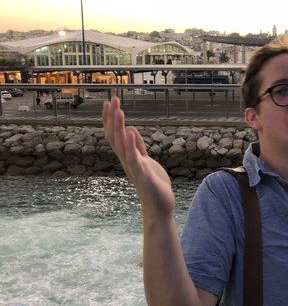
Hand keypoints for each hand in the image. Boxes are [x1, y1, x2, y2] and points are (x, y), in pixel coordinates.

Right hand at [102, 97, 175, 216]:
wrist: (159, 206)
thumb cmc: (153, 184)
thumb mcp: (146, 160)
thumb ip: (138, 146)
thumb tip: (130, 129)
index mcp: (128, 156)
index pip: (116, 135)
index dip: (111, 119)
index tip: (109, 103)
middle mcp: (127, 161)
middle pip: (115, 136)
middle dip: (113, 118)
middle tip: (112, 99)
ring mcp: (133, 167)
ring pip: (121, 145)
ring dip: (119, 127)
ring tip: (118, 110)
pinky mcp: (142, 174)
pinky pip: (133, 157)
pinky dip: (130, 145)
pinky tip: (128, 131)